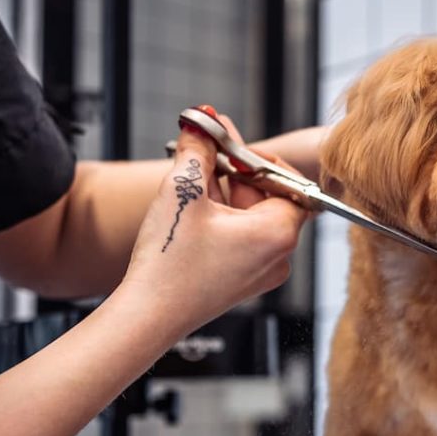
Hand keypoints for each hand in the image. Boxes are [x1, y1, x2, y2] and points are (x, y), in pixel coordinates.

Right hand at [119, 117, 308, 336]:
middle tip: (206, 149)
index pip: (287, 180)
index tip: (228, 142)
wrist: (149, 315)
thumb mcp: (183, 192)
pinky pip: (243, 237)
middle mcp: (279, 255)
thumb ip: (198, 149)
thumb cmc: (170, 264)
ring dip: (226, 191)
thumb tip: (202, 120)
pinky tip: (195, 206)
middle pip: (270, 196)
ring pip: (253, 215)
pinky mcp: (245, 279)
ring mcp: (263, 270)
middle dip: (237, 170)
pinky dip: (224, 217)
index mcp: (278, 234)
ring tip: (193, 178)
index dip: (256, 157)